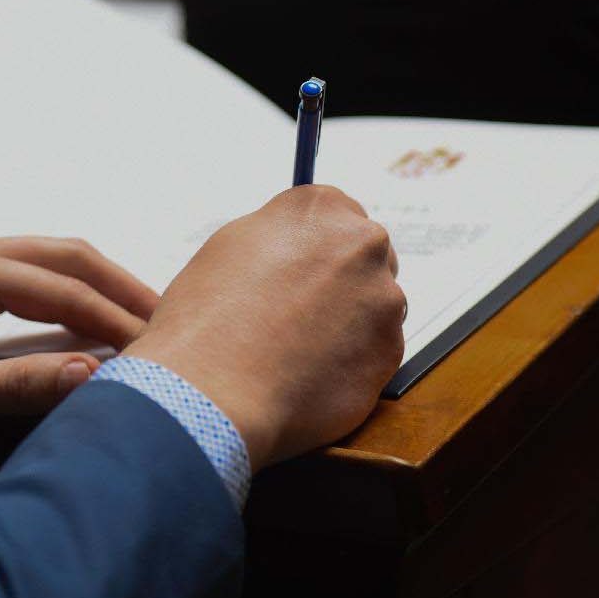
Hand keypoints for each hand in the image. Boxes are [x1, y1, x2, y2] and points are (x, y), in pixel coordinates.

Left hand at [0, 236, 158, 448]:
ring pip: (43, 256)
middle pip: (62, 252)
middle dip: (119, 282)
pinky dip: (62, 288)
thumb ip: (12, 384)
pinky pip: (20, 271)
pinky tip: (81, 317)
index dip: (115, 317)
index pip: (60, 287)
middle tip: (169, 318)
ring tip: (139, 316)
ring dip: (93, 282)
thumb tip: (94, 376)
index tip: (161, 345)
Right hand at [125, 185, 405, 470]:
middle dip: (343, 282)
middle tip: (303, 315)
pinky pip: (375, 353)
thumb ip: (280, 237)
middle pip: (366, 257)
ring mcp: (383, 297)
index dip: (317, 249)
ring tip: (296, 353)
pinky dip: (351, 365)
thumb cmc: (207, 319)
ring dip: (349, 325)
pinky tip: (311, 377)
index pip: (338, 216)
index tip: (302, 271)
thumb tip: (299, 249)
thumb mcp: (231, 248)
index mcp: (321, 207)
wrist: (213, 390)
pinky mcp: (391, 350)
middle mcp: (362, 243)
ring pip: (374, 308)